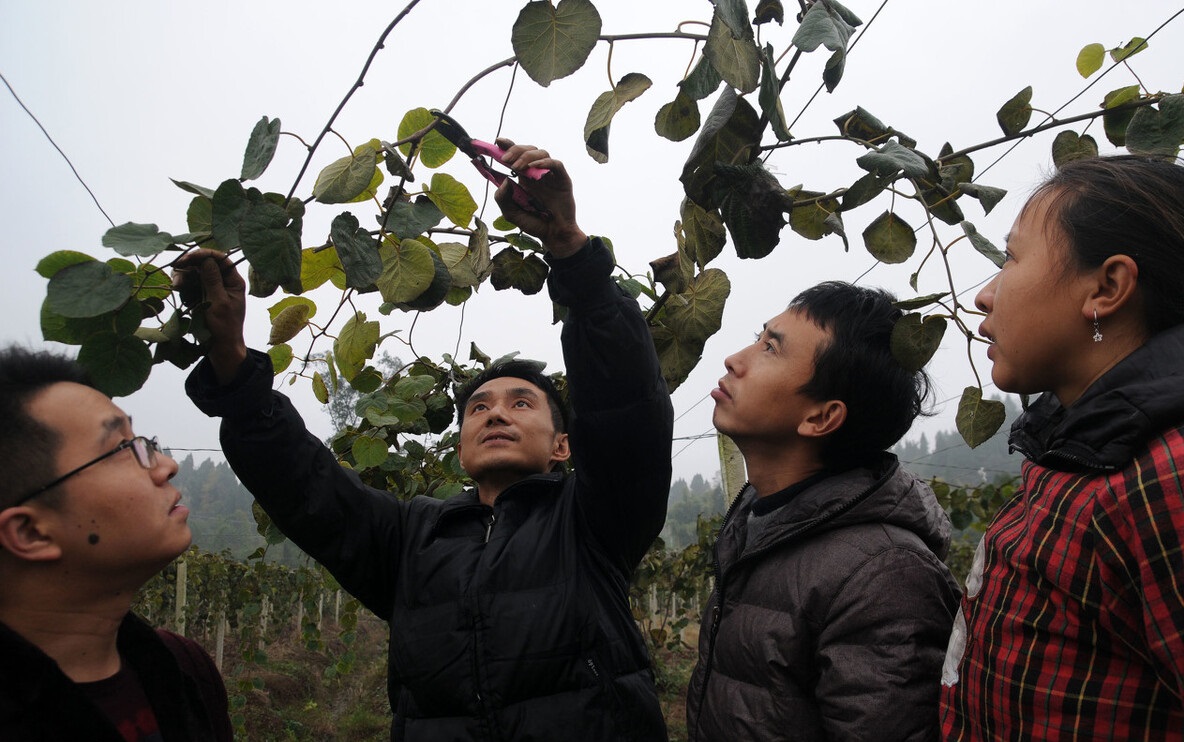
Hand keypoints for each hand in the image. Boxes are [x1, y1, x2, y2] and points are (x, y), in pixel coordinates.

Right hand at [172, 249, 247, 384]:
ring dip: (184, 274)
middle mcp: (224, 281)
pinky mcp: (201, 295)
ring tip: (176, 284)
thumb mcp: (218, 303)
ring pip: (195, 272)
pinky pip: (190, 283)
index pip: (220, 259)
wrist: (220, 347)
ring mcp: (212, 288)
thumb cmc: (224, 327)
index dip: (203, 255)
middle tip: (176, 270)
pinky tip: (177, 288)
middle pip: (205, 263)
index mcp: (234, 281)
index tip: (186, 258)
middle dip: (190, 265)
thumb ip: (212, 281)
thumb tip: (207, 260)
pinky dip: (183, 283)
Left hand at [493, 140, 587, 258]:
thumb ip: (502, 198)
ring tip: (516, 168)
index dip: (507, 145)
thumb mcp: (510, 213)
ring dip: (526, 157)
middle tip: (505, 159)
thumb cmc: (533, 223)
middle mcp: (536, 173)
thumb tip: (504, 179)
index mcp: (523, 177)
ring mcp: (549, 175)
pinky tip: (534, 168)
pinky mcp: (562, 179)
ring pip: (541, 152)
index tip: (497, 142)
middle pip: (527, 150)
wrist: (553, 235)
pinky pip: (555, 164)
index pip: (515, 155)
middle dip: (515, 150)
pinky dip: (544, 162)